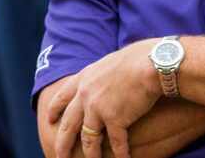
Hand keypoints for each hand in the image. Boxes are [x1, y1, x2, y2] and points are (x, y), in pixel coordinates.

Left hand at [48, 40, 160, 157]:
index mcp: (85, 77)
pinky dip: (120, 154)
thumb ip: (106, 72)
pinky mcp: (115, 120)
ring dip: (90, 154)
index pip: (62, 96)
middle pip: (68, 125)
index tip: (50, 120)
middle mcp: (86, 95)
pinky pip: (116, 143)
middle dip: (62, 143)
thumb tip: (111, 75)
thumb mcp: (114, 60)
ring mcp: (98, 109)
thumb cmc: (142, 56)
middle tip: (59, 155)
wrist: (154, 62)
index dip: (54, 110)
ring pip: (88, 139)